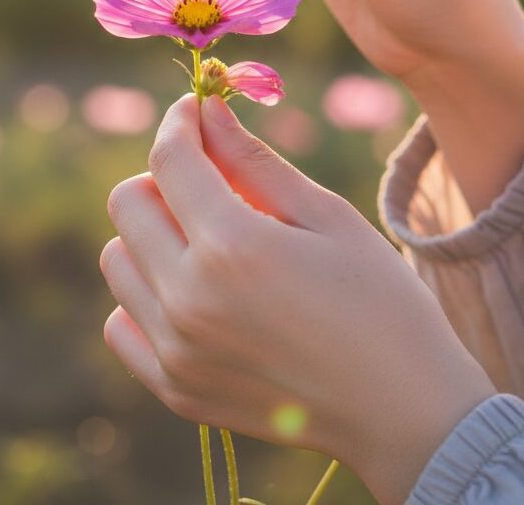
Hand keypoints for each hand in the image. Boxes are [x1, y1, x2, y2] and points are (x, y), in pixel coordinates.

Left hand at [100, 94, 494, 504]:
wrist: (405, 413)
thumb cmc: (380, 301)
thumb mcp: (326, 215)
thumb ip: (254, 160)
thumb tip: (207, 110)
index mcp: (232, 248)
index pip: (170, 159)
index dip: (181, 121)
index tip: (198, 110)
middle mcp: (187, 301)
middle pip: (127, 204)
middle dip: (164, 175)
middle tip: (212, 179)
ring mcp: (175, 352)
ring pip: (118, 260)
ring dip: (152, 234)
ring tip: (209, 240)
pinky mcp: (174, 390)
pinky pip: (122, 323)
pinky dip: (146, 296)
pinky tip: (196, 292)